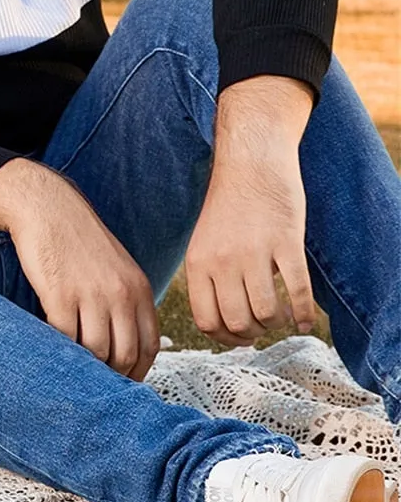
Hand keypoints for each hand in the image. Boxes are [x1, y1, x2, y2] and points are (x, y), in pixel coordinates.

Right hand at [0, 158, 159, 382]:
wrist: (46, 206)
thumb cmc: (77, 238)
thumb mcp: (117, 267)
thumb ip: (126, 303)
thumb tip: (125, 347)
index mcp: (138, 289)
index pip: (149, 347)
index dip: (137, 371)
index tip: (122, 380)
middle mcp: (120, 294)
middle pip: (124, 355)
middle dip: (110, 373)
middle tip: (94, 376)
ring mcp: (90, 295)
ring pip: (96, 352)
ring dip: (84, 362)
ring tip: (72, 360)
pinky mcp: (60, 295)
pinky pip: (65, 338)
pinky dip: (60, 346)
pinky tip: (53, 341)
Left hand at [184, 76, 314, 346]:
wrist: (250, 163)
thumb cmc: (229, 207)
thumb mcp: (204, 242)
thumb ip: (209, 279)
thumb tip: (222, 328)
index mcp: (197, 262)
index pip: (206, 321)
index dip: (226, 338)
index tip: (240, 336)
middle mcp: (222, 260)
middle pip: (237, 323)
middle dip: (253, 333)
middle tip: (262, 324)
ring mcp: (254, 252)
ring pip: (266, 314)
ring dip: (277, 324)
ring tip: (280, 316)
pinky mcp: (285, 244)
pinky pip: (297, 293)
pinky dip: (302, 315)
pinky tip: (303, 320)